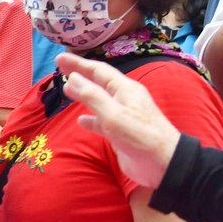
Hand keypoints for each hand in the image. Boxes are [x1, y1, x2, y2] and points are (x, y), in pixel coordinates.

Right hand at [57, 54, 180, 189]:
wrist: (163, 163)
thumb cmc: (139, 135)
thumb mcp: (113, 114)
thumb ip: (92, 96)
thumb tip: (72, 78)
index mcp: (125, 89)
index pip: (98, 70)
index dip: (78, 63)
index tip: (59, 58)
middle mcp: (124, 99)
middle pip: (98, 82)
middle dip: (80, 74)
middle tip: (60, 68)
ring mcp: (123, 116)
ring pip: (99, 100)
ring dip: (83, 94)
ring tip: (67, 90)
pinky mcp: (120, 132)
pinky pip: (101, 120)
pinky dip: (90, 119)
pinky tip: (81, 121)